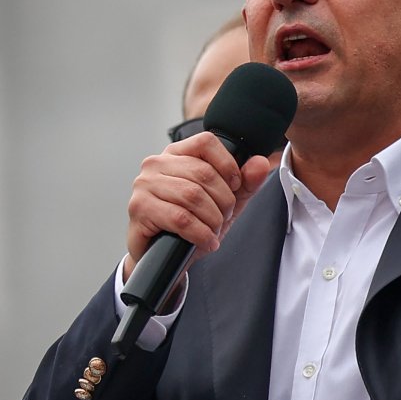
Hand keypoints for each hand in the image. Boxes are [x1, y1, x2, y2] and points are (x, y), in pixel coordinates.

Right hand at [124, 132, 272, 280]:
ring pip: (193, 196)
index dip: (228, 165)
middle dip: (223, 201)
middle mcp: (156, 164)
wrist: (162, 257)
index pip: (206, 142)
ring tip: (213, 231)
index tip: (234, 187)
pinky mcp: (140, 208)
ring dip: (212, 219)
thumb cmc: (189, 225)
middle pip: (203, 173)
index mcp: (176, 154)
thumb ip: (244, 183)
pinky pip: (181, 218)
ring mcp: (145, 185)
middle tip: (223, 218)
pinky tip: (206, 241)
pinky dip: (201, 233)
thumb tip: (260, 163)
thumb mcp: (223, 202)